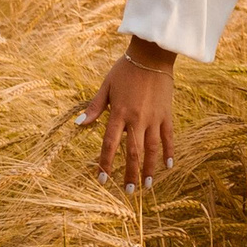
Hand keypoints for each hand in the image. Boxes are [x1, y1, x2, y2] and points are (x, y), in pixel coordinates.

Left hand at [78, 37, 175, 189]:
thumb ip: (94, 108)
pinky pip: (168, 137)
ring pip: (152, 149)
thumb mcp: (106, 86)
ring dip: (149, 168)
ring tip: (147, 185)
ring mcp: (154, 118)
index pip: (110, 144)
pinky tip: (168, 166)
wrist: (152, 56)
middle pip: (133, 152)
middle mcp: (137, 119)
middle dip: (130, 173)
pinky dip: (168, 152)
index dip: (106, 163)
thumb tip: (78, 124)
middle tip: (128, 191)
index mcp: (119, 113)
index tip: (102, 180)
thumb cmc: (125, 69)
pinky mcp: (166, 114)